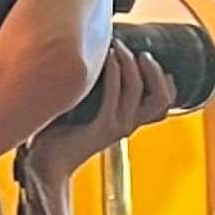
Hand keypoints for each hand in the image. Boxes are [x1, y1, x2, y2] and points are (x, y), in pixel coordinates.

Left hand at [26, 38, 176, 178]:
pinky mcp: (102, 127)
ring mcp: (118, 127)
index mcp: (127, 124)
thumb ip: (95, 95)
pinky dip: (114, 72)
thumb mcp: (84, 114)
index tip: (151, 60)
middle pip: (161, 98)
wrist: (47, 166)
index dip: (166, 83)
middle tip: (141, 53)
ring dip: (131, 64)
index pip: (163, 106)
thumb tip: (90, 64)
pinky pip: (115, 94)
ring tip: (120, 47)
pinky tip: (106, 57)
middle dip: (155, 71)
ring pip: (138, 90)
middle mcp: (128, 126)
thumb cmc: (58, 137)